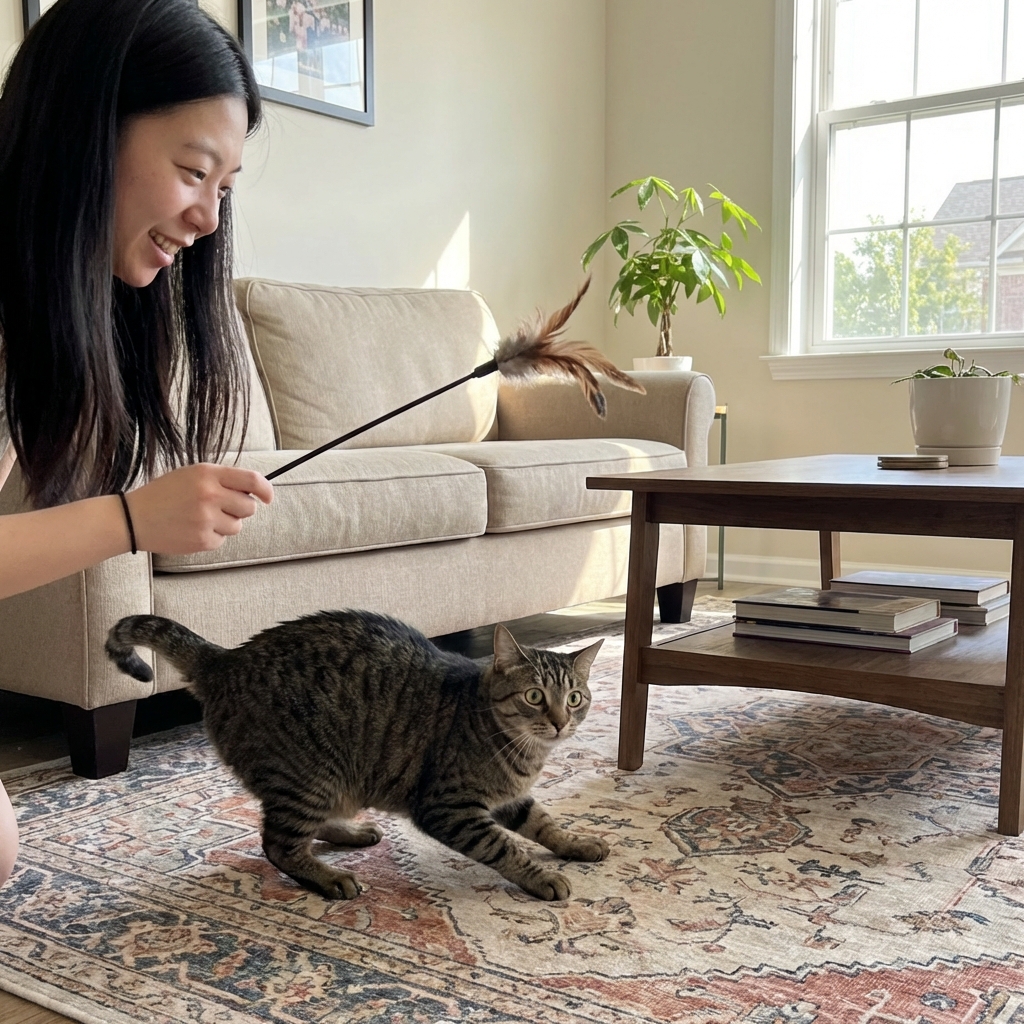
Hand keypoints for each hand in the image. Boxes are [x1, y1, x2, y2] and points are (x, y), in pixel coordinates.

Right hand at [124, 463, 272, 554]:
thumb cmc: (165, 494)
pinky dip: (212, 536)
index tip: (268, 497)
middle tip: (220, 507)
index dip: (266, 490)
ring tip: (200, 518)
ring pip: (238, 525)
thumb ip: (222, 479)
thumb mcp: (192, 475)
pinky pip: (222, 539)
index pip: (252, 480)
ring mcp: (206, 519)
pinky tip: (192, 529)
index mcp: (208, 474)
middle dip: (240, 509)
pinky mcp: (202, 539)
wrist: (134, 518)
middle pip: (249, 507)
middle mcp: (210, 495)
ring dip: (225, 524)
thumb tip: (255, 489)